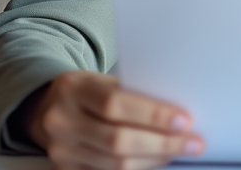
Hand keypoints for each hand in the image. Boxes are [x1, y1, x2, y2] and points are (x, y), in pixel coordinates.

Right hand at [20, 71, 203, 169]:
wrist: (47, 108)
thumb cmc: (86, 91)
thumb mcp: (101, 80)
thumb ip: (131, 93)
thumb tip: (175, 114)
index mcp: (73, 88)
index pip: (115, 103)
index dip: (152, 115)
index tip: (184, 120)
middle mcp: (61, 120)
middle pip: (117, 140)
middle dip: (161, 143)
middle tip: (192, 143)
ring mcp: (60, 149)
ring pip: (115, 164)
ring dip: (154, 159)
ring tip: (179, 151)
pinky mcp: (64, 169)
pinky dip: (138, 169)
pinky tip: (156, 161)